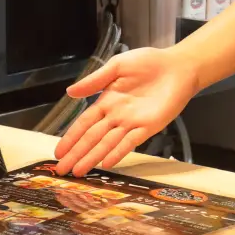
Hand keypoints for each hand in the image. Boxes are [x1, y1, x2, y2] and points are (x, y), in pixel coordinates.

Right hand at [51, 48, 196, 175]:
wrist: (177, 67)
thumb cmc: (148, 62)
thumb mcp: (117, 66)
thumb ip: (94, 80)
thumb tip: (69, 92)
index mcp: (106, 101)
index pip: (84, 123)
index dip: (70, 137)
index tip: (58, 152)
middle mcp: (116, 116)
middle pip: (91, 138)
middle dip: (76, 154)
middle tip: (61, 170)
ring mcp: (131, 124)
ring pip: (107, 144)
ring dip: (92, 158)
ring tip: (78, 172)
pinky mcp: (148, 127)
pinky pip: (130, 143)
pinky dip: (117, 153)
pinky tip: (105, 164)